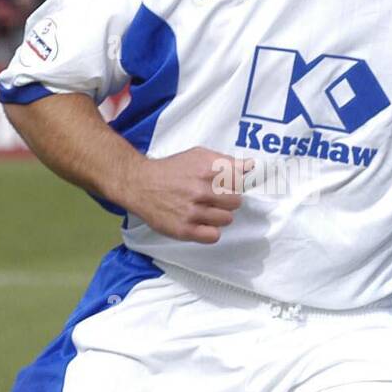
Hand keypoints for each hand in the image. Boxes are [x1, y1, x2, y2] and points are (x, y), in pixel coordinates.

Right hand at [124, 147, 255, 243]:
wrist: (140, 184)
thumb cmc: (171, 170)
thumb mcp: (198, 156)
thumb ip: (226, 161)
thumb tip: (251, 165)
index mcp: (207, 169)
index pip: (240, 181)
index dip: (234, 184)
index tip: (226, 185)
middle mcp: (200, 190)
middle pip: (236, 202)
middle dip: (227, 200)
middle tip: (213, 198)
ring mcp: (192, 211)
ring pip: (227, 219)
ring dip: (219, 216)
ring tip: (204, 210)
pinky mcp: (184, 229)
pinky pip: (213, 236)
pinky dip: (210, 231)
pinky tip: (201, 223)